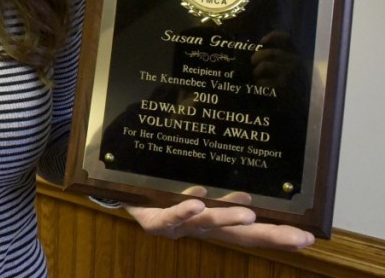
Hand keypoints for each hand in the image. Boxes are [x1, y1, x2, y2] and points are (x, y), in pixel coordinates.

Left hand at [124, 188, 314, 250]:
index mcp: (213, 224)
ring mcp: (178, 228)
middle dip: (269, 237)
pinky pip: (171, 216)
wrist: (119, 194)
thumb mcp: (195, 191)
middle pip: (238, 236)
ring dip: (228, 218)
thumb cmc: (160, 194)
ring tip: (249, 214)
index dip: (279, 237)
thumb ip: (220, 194)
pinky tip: (198, 200)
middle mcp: (200, 230)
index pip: (252, 234)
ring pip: (207, 224)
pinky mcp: (154, 221)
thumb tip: (249, 192)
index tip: (309, 237)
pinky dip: (185, 209)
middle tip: (297, 236)